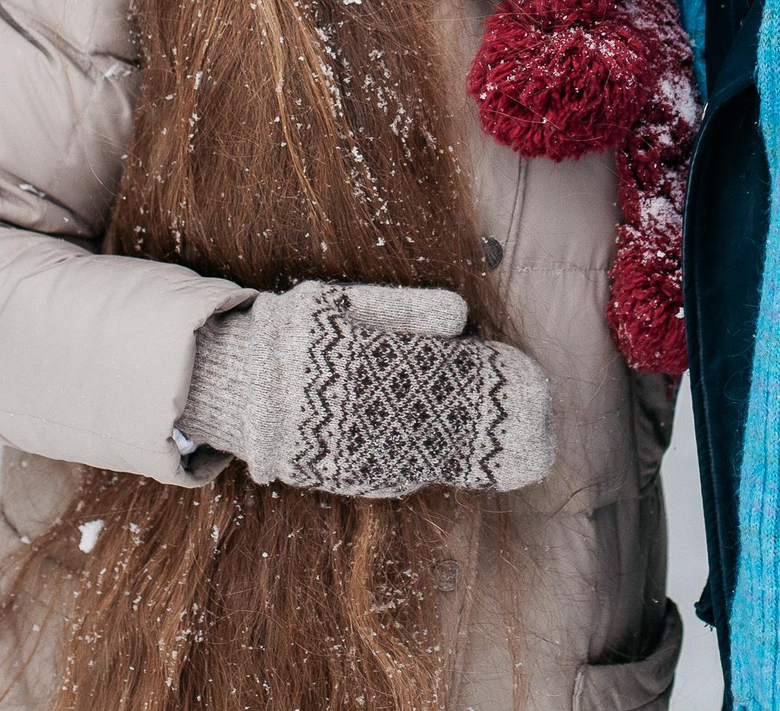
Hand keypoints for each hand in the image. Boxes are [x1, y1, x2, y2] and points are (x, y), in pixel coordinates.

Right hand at [178, 279, 553, 497]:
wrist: (235, 386)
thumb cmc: (294, 334)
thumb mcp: (340, 305)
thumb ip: (401, 308)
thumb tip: (459, 314)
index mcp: (365, 361)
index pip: (444, 371)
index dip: (490, 376)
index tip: (527, 374)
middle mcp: (364, 411)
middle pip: (446, 417)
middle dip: (497, 420)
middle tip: (543, 419)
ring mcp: (356, 450)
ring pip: (430, 452)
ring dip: (477, 449)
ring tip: (522, 445)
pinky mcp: (348, 475)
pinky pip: (402, 472)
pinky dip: (434, 463)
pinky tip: (461, 456)